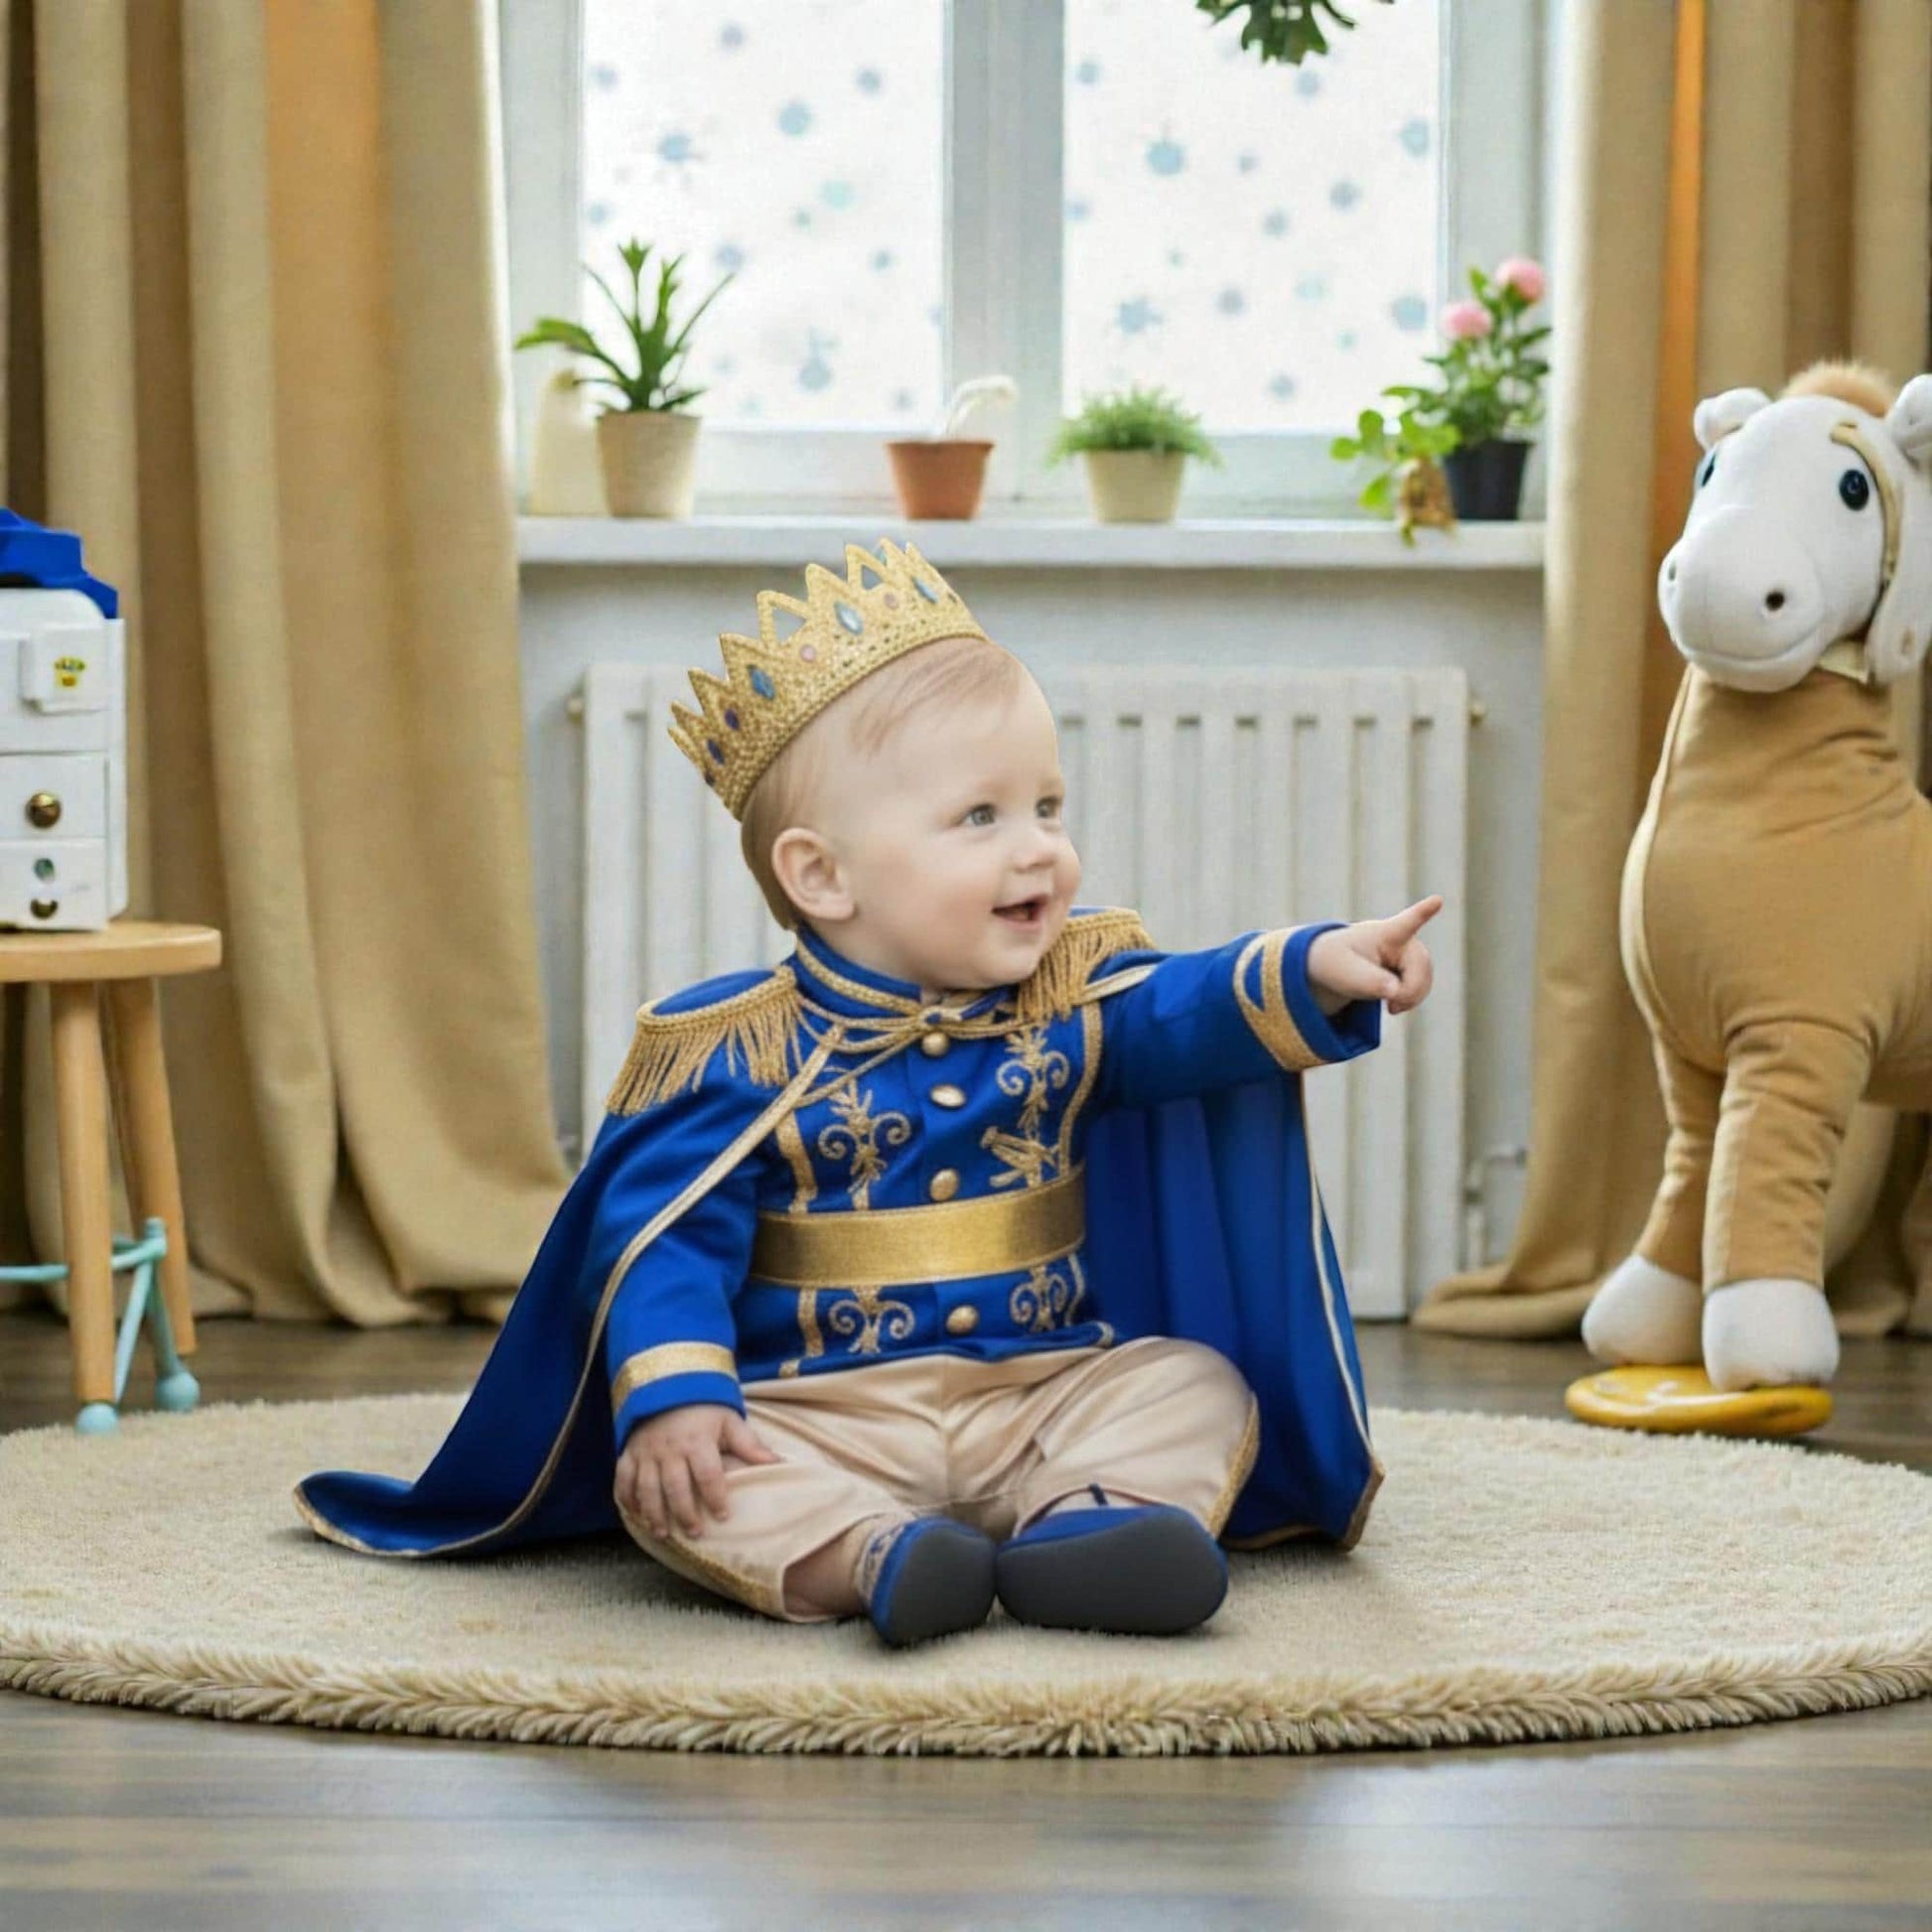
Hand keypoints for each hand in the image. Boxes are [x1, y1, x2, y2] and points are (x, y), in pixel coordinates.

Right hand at [614, 1402, 778, 1539]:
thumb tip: (780, 1464)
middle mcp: (669, 1449)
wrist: (667, 1385)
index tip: (724, 1516)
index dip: (715, 1497)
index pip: (708, 1474)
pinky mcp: (629, 1453)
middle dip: (684, 1513)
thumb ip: (750, 1445)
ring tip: (664, 1533)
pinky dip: (626, 1499)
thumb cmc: (703, 1408)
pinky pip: (622, 1479)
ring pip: (647, 1488)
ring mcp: (646, 1452)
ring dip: (654, 1513)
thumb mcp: (729, 1421)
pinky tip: (635, 1515)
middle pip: (675, 1487)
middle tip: (695, 1533)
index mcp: (697, 1441)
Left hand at [1307, 896, 1441, 1016]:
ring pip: (1425, 979)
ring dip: (1411, 998)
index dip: (1423, 912)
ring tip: (1390, 1007)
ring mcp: (1410, 953)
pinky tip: (1394, 1004)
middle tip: (1390, 1007)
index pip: (1406, 922)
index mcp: (1384, 933)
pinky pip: (1422, 987)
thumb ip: (1370, 982)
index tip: (1437, 900)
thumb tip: (1396, 992)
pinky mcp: (1413, 966)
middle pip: (1421, 966)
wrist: (1338, 966)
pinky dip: (1411, 999)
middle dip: (1410, 991)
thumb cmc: (1338, 964)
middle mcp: (1403, 939)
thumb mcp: (1345, 974)